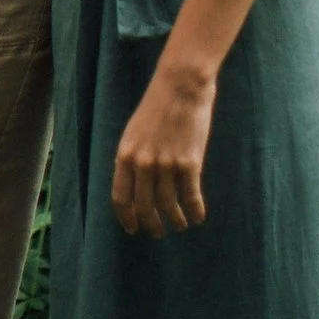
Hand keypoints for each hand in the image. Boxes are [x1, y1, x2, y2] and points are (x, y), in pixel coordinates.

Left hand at [112, 63, 214, 237]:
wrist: (180, 85)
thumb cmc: (158, 106)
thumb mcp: (134, 131)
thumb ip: (132, 157)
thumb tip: (133, 184)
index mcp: (125, 154)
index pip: (120, 197)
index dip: (126, 217)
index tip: (132, 228)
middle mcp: (142, 163)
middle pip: (144, 207)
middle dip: (151, 225)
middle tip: (158, 232)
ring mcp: (166, 164)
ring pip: (169, 206)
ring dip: (176, 220)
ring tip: (181, 225)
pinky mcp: (189, 163)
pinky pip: (191, 197)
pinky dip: (195, 211)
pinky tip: (198, 216)